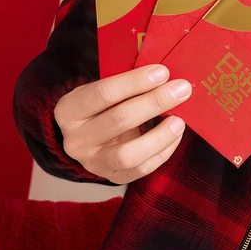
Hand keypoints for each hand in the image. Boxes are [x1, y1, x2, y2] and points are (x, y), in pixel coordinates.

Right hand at [54, 64, 191, 184]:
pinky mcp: (113, 177)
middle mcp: (76, 140)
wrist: (89, 138)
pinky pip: (141, 169)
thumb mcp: (102, 89)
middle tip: (181, 89)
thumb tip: (164, 76)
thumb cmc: (101, 106)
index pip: (102, 94)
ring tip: (179, 120)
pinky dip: (163, 151)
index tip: (162, 72)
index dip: (134, 82)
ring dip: (159, 136)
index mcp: (69, 110)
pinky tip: (175, 134)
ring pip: (128, 154)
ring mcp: (93, 163)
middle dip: (154, 103)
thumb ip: (127, 84)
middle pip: (118, 120)